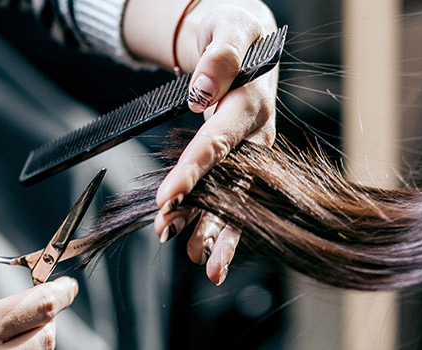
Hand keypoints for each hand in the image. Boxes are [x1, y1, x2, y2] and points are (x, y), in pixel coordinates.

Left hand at [124, 0, 276, 284]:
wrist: (246, 39)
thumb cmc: (235, 31)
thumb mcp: (229, 29)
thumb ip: (220, 58)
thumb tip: (201, 92)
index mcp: (252, 105)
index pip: (218, 142)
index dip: (193, 171)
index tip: (167, 196)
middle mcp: (255, 135)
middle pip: (229, 181)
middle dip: (204, 214)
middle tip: (173, 237)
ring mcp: (249, 151)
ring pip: (233, 197)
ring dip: (211, 227)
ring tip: (193, 257)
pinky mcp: (240, 159)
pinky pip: (229, 194)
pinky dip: (217, 222)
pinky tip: (200, 245)